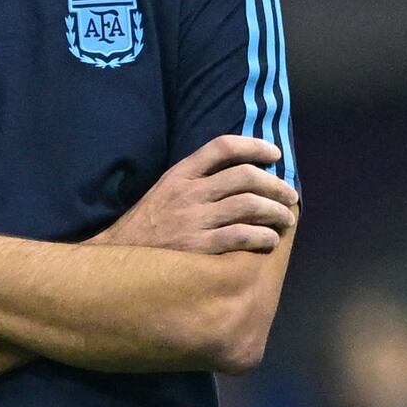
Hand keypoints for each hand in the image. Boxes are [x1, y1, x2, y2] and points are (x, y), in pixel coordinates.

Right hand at [101, 135, 295, 256]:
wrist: (116, 261)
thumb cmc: (146, 228)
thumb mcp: (163, 192)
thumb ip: (194, 180)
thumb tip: (238, 173)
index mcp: (179, 175)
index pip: (221, 147)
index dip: (253, 145)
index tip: (274, 153)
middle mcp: (188, 193)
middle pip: (244, 176)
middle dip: (275, 184)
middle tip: (289, 196)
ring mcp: (193, 220)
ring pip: (249, 205)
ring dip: (275, 211)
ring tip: (286, 219)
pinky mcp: (199, 248)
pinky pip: (242, 236)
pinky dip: (263, 237)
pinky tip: (269, 240)